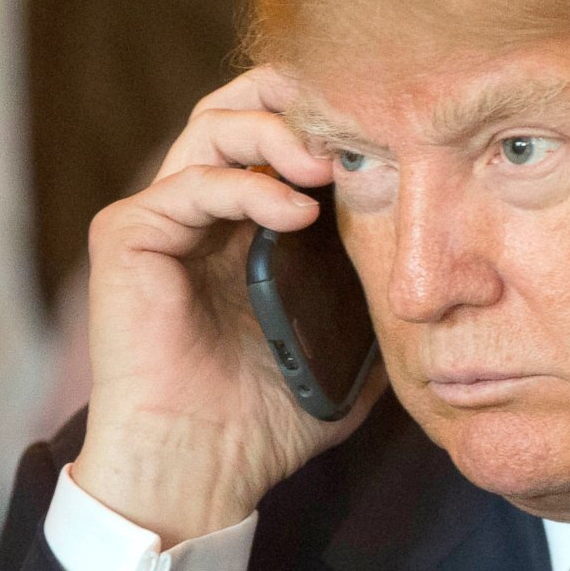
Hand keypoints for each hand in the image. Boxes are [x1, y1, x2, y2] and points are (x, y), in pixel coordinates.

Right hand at [71, 69, 383, 547]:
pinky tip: (298, 210)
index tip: (387, 129)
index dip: (326, 120)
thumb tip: (441, 286)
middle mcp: (199, 211)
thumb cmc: (262, 421)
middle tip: (353, 117)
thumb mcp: (342, 351)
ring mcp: (160, 219)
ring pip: (212, 128)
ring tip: (329, 164)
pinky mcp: (128, 237)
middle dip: (296, 100)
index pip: (278, 136)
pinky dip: (248, 185)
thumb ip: (374, 305)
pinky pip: (191, 184)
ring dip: (277, 133)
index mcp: (245, 227)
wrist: (200, 470)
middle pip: (239, 109)